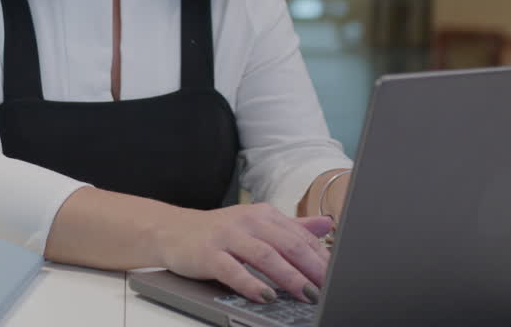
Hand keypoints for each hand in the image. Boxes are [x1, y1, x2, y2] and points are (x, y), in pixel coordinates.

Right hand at [155, 203, 333, 303]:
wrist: (171, 231)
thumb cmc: (218, 233)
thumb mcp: (256, 225)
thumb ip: (291, 227)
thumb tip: (327, 223)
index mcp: (264, 214)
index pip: (301, 237)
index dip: (323, 258)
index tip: (339, 277)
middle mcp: (247, 221)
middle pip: (288, 245)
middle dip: (312, 269)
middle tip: (328, 289)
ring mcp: (227, 236)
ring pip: (265, 256)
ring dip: (289, 277)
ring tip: (307, 295)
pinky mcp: (208, 253)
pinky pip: (233, 269)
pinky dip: (251, 284)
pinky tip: (265, 297)